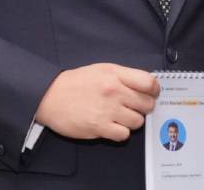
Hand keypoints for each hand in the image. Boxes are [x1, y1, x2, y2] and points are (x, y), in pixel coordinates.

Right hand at [34, 63, 159, 141]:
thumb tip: (146, 86)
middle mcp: (114, 91)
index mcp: (115, 74)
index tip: (151, 94)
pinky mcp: (99, 127)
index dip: (154, 90)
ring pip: (137, 121)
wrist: (50, 96)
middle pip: (146, 104)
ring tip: (119, 116)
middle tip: (132, 107)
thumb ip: (124, 76)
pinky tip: (111, 125)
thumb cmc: (75, 83)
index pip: (149, 83)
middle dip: (143, 107)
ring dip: (131, 120)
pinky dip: (120, 132)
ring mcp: (107, 110)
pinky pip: (124, 134)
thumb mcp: (101, 70)